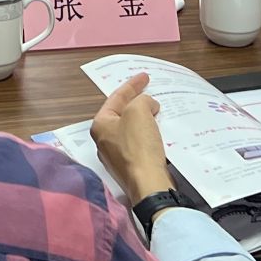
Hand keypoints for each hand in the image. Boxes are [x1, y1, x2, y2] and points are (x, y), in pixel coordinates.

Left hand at [91, 73, 171, 204]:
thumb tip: (148, 106)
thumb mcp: (138, 111)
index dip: (132, 85)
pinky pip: (140, 144)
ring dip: (145, 119)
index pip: (116, 98)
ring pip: (132, 130)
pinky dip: (149, 135)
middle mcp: (104, 141)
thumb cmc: (139, 146)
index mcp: (100, 125)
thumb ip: (141, 100)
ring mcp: (117, 157)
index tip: (145, 76)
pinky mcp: (131, 167)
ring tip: (158, 110)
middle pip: (122, 114)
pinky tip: (160, 132)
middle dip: (137, 102)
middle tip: (150, 91)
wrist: (149, 184)